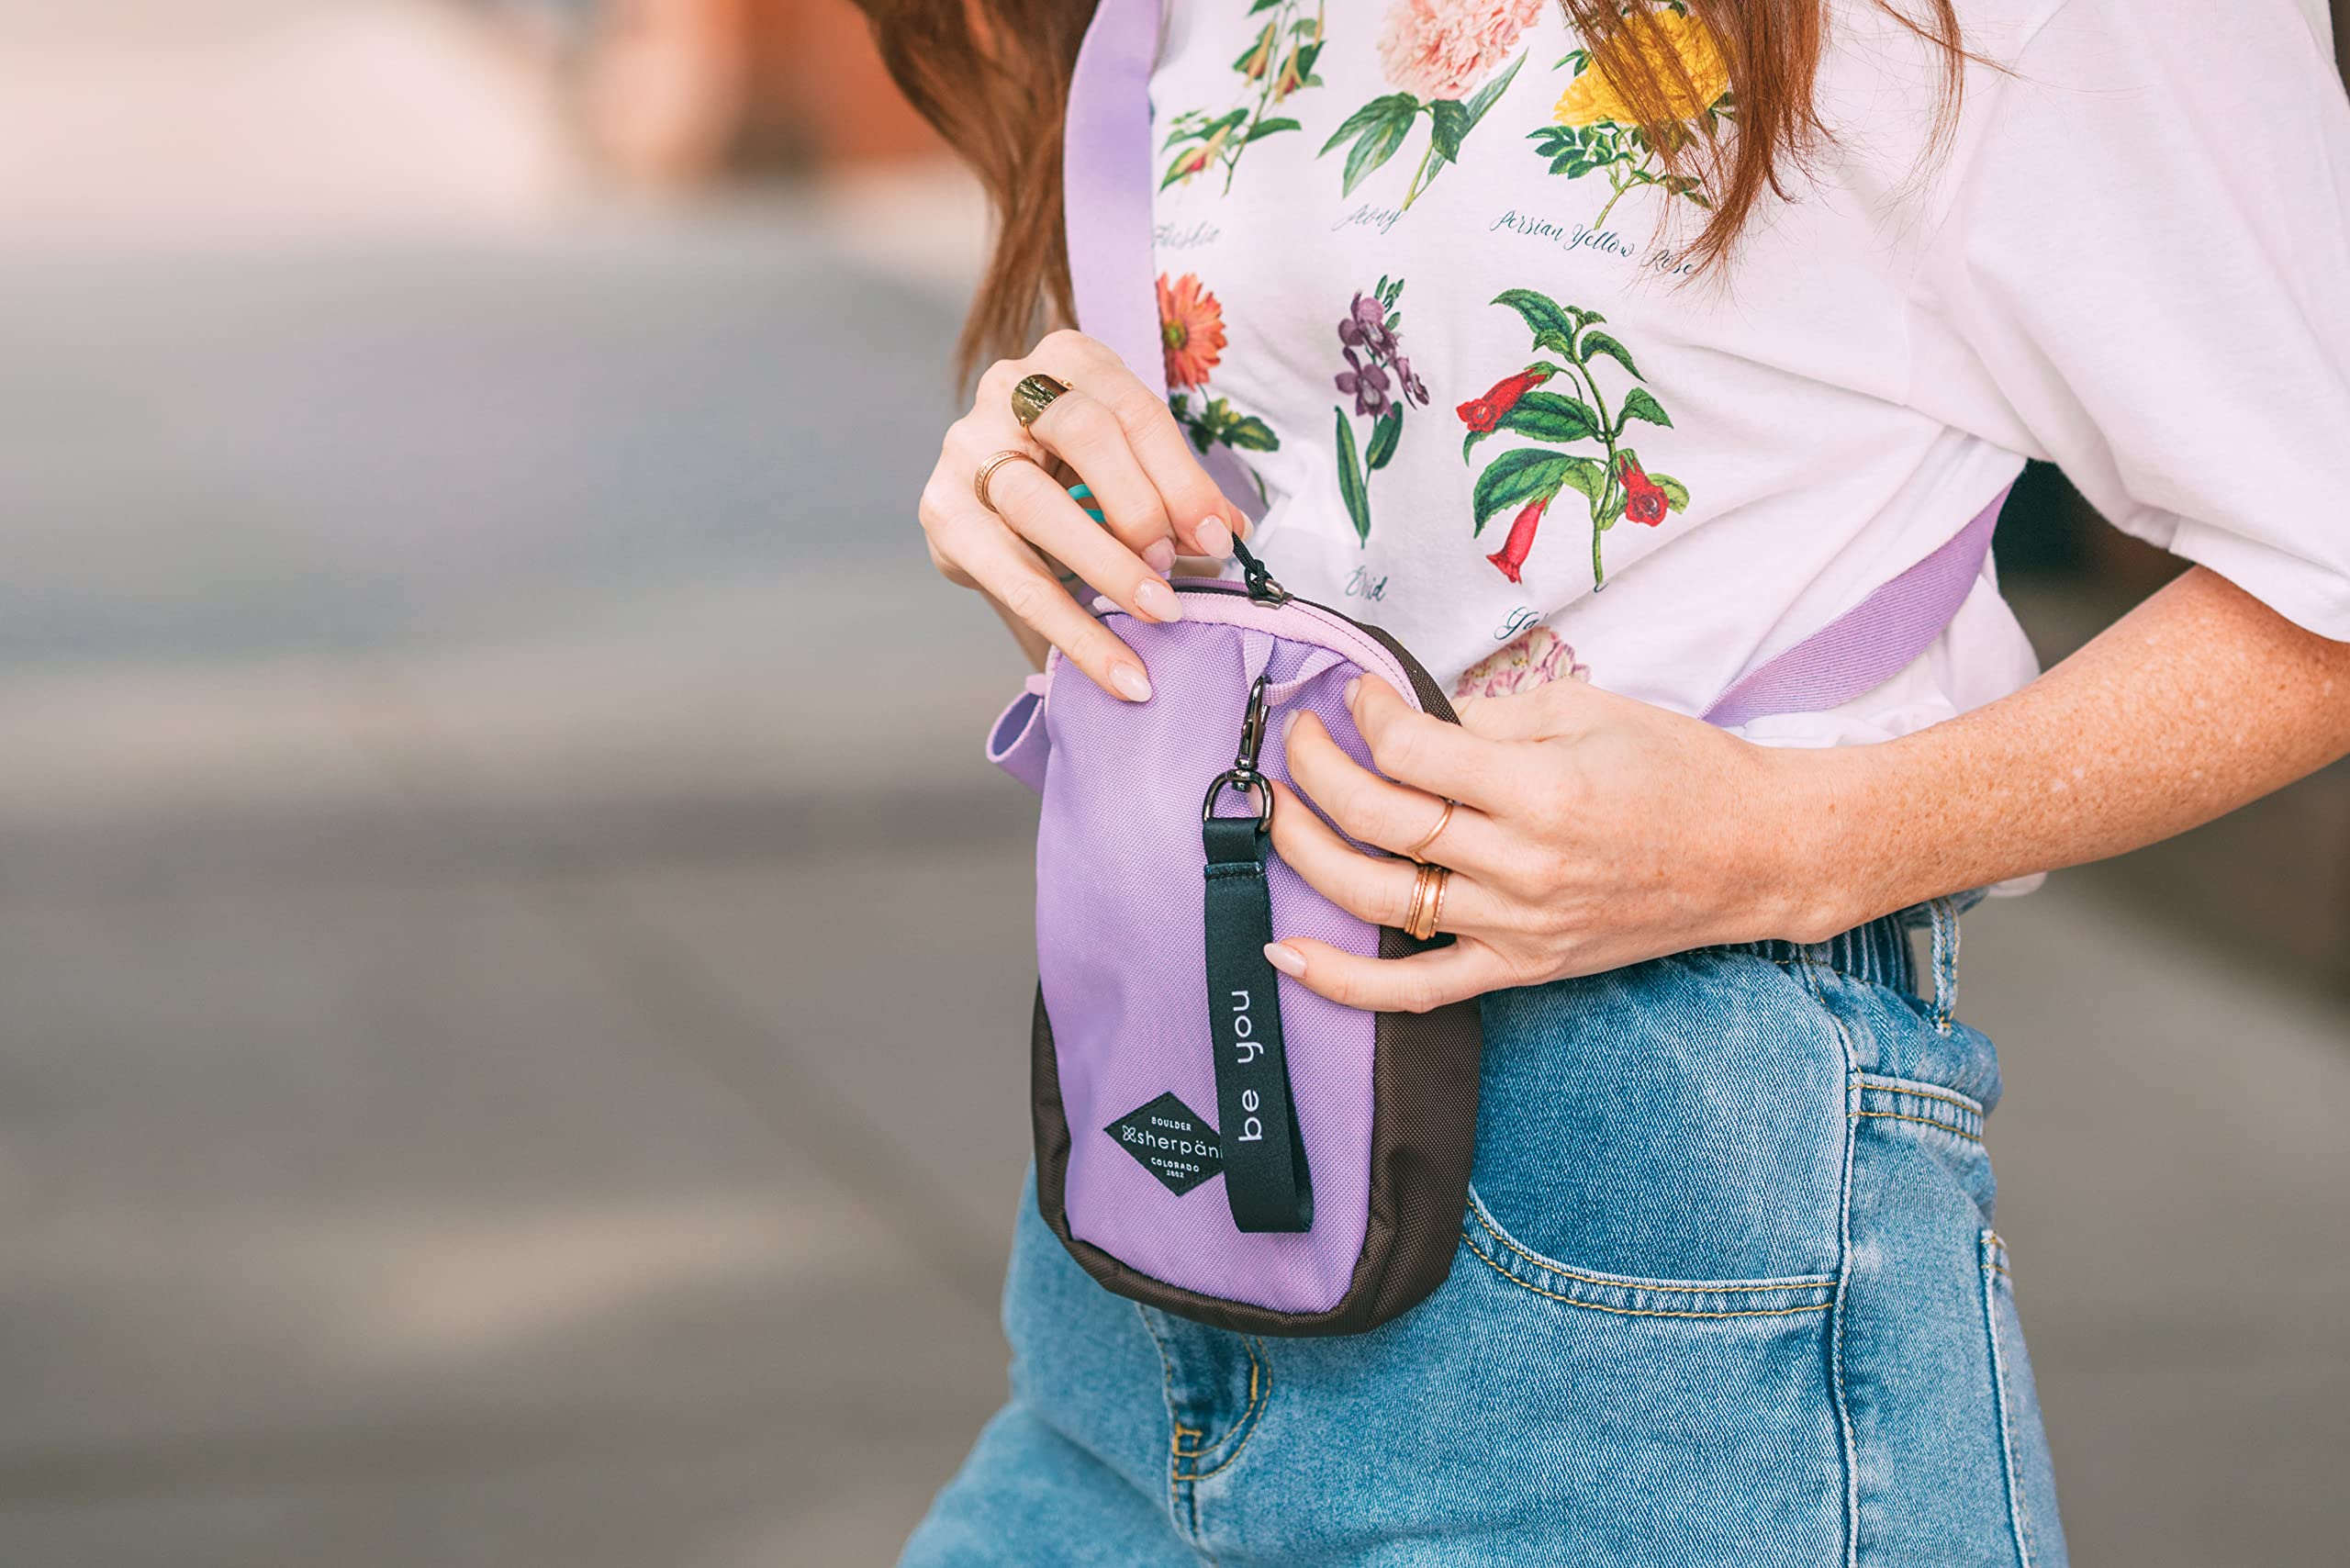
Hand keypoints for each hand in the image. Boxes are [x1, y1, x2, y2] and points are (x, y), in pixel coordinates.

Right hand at [919, 329, 1248, 701]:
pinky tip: (1114, 668)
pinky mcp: (942, 513)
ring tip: (1157, 614)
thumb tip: (1230, 533)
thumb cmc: (1079, 477)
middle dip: (1140, 507)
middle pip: (1081, 433)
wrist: (997, 502)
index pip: (1134, 410)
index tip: (1220, 539)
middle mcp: (1008, 389)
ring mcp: (965, 447)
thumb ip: (1176, 496)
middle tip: (1176, 567)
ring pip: (1034, 504)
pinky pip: (1008, 578)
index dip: (1182, 478)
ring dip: (1105, 566)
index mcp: (1071, 360)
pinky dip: (1069, 629)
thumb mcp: (1133, 471)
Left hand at [1262, 674, 1835, 1010]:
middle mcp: (1523, 865)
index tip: (1355, 693)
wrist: (1757, 853)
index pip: (1412, 751)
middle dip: (1317, 769)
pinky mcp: (1522, 967)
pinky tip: (1287, 952)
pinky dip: (1346, 981)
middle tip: (1297, 738)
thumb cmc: (1682, 771)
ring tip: (1273, 811)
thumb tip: (1408, 715)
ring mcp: (1518, 925)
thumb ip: (1490, 717)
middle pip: (1380, 821)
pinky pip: (1418, 988)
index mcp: (1542, 789)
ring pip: (1379, 898)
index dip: (1366, 715)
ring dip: (1306, 852)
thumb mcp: (1590, 710)